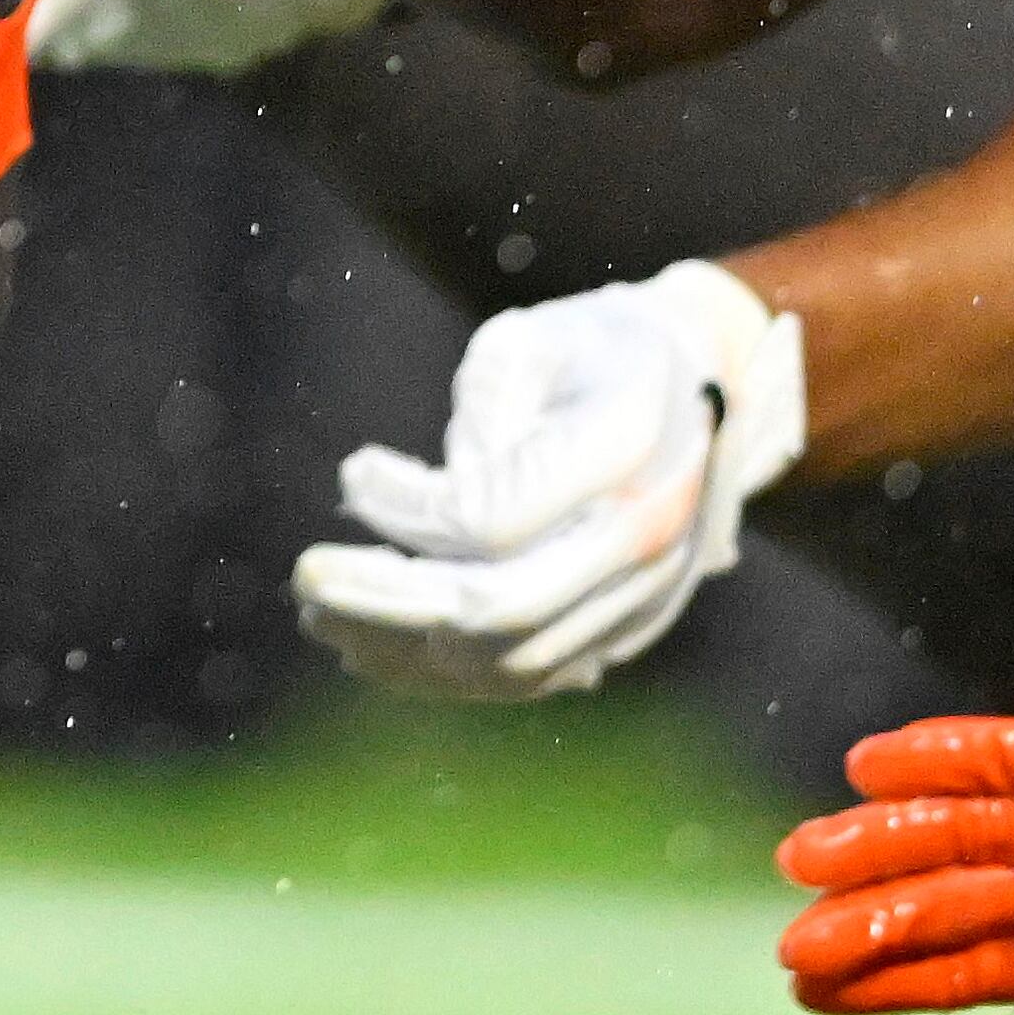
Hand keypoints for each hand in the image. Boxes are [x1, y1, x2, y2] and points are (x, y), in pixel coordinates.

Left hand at [290, 261, 803, 696]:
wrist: (709, 388)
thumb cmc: (599, 348)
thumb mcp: (535, 338)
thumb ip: (484, 404)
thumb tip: (432, 513)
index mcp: (627, 446)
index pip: (491, 519)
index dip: (405, 509)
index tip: (355, 471)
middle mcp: (649, 537)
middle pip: (498, 610)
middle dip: (384, 604)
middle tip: (304, 583)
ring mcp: (646, 597)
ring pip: (511, 662)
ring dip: (404, 650)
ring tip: (322, 619)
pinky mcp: (628, 631)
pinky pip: (531, 676)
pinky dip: (447, 676)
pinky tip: (376, 651)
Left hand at [772, 715, 1013, 1014]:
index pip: (947, 970)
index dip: (877, 979)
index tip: (804, 987)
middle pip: (933, 897)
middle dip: (861, 913)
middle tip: (791, 930)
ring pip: (948, 826)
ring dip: (877, 834)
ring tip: (806, 854)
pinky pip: (995, 756)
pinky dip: (935, 756)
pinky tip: (870, 770)